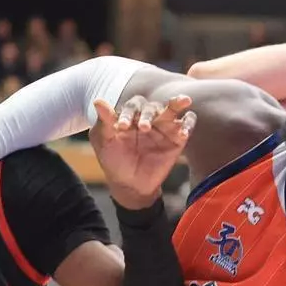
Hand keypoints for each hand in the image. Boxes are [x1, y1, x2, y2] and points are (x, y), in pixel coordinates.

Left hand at [90, 95, 195, 209]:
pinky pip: (187, 124)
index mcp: (131, 115)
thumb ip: (104, 122)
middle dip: (149, 114)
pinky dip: (188, 124)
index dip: (128, 113)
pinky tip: (183, 133)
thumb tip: (98, 101)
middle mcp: (149, 117)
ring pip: (173, 107)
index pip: (133, 105)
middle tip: (144, 128)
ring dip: (177, 103)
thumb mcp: (104, 142)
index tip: (122, 127)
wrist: (131, 185)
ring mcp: (164, 127)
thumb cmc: (114, 161)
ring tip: (182, 100)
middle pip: (153, 106)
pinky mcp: (178, 138)